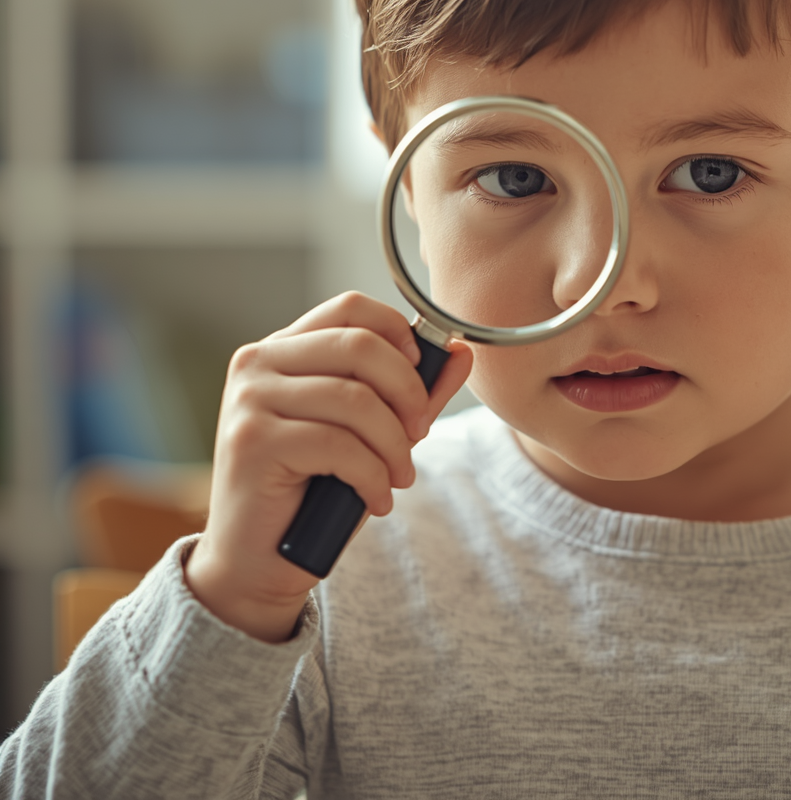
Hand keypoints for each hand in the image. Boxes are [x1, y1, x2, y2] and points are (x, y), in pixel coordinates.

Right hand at [185, 292, 472, 642]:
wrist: (256, 563)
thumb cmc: (316, 492)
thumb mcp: (373, 434)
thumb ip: (414, 392)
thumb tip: (460, 353)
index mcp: (284, 349)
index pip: (351, 308)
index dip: (398, 332)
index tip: (424, 370)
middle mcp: (259, 363)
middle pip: (359, 346)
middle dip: (407, 390)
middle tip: (421, 430)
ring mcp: (250, 399)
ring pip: (355, 399)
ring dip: (394, 445)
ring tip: (399, 477)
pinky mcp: (252, 441)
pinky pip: (338, 444)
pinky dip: (372, 475)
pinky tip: (376, 500)